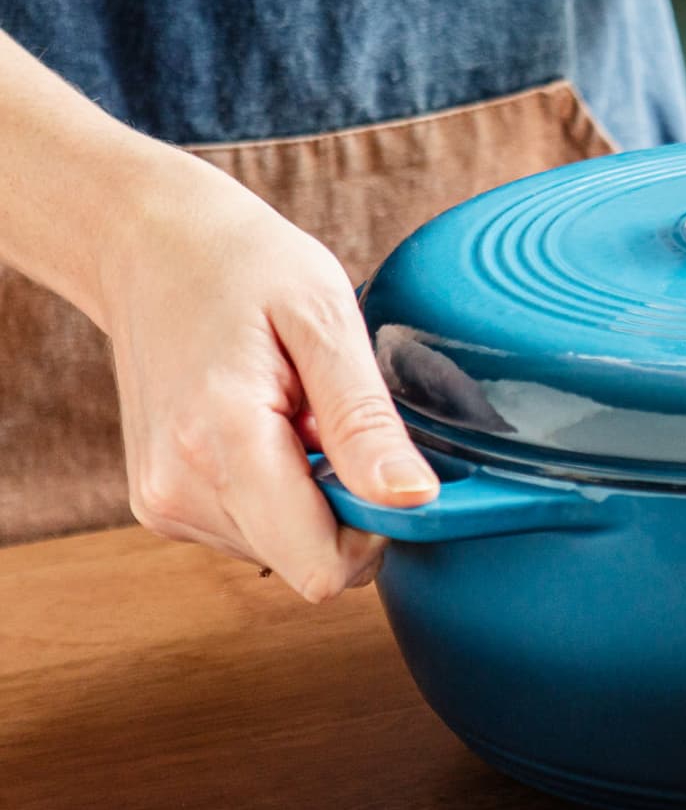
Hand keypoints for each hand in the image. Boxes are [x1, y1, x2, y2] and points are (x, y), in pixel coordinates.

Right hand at [98, 150, 438, 600]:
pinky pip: (255, 530)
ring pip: (285, 551)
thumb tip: (414, 499)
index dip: (378, 531)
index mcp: (222, 442)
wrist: (146, 243)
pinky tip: (271, 426)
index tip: (386, 465)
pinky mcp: (161, 503)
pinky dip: (282, 491)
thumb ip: (366, 420)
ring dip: (313, 496)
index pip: (322, 566)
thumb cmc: (242, 263)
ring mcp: (162, 503)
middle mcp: (179, 491)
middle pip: (309, 564)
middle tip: (336, 421)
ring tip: (297, 413)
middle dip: (347, 507)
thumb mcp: (324, 317)